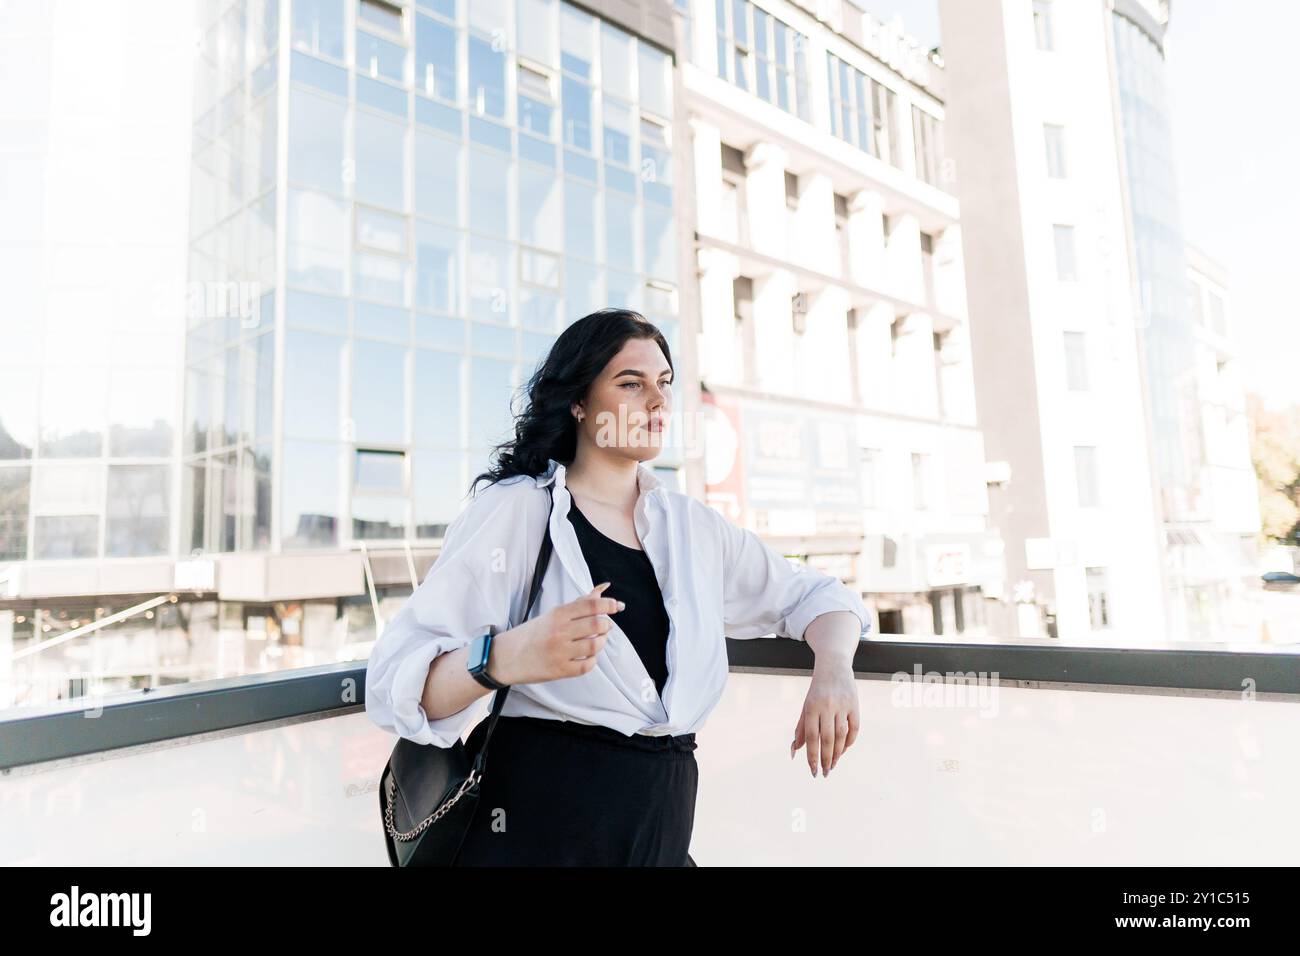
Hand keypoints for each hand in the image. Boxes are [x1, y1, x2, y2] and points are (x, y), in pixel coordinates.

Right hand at [489, 582, 623, 684]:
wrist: (506, 657)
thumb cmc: (533, 633)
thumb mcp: (553, 614)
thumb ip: (580, 603)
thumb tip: (604, 587)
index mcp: (557, 614)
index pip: (590, 605)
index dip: (608, 604)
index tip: (616, 606)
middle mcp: (559, 632)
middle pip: (597, 624)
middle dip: (606, 624)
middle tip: (605, 625)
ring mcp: (560, 652)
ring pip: (595, 645)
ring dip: (601, 641)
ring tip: (597, 640)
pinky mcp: (560, 670)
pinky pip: (587, 665)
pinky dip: (593, 659)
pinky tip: (587, 655)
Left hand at [790, 661, 859, 777]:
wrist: (833, 666)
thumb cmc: (816, 692)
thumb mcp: (805, 707)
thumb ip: (800, 729)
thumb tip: (794, 752)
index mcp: (811, 707)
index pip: (811, 737)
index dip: (812, 756)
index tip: (813, 771)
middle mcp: (827, 706)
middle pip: (827, 739)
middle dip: (826, 759)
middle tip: (825, 772)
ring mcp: (842, 705)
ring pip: (841, 736)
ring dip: (838, 754)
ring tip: (833, 765)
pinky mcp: (854, 704)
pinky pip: (854, 728)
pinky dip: (850, 741)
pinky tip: (844, 750)